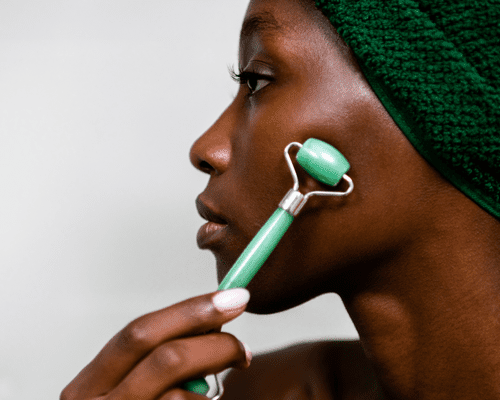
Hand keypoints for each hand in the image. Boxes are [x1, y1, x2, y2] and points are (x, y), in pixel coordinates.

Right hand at [61, 288, 251, 399]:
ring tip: (226, 380)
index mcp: (89, 386)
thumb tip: (212, 321)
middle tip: (244, 343)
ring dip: (216, 385)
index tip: (232, 298)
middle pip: (166, 359)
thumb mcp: (128, 390)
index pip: (140, 333)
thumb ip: (155, 359)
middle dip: (214, 341)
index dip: (191, 311)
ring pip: (184, 397)